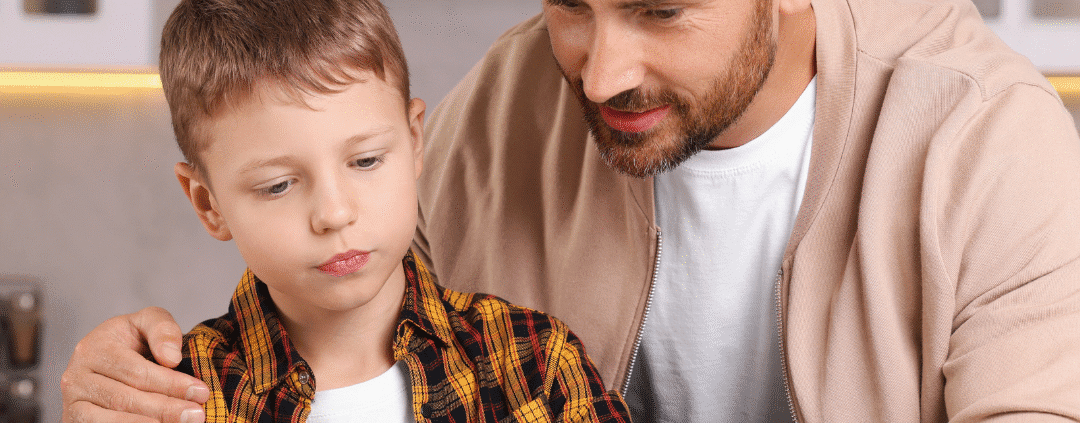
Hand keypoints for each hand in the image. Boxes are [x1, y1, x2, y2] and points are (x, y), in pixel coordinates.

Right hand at [61, 307, 210, 422]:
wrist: (106, 363)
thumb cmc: (131, 342)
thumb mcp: (147, 323)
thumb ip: (162, 329)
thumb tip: (170, 357)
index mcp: (94, 346)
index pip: (136, 370)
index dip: (170, 383)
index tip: (201, 392)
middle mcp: (76, 374)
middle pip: (126, 398)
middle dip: (166, 408)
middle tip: (196, 416)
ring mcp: (72, 400)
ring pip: (114, 418)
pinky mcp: (73, 420)